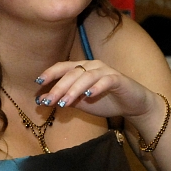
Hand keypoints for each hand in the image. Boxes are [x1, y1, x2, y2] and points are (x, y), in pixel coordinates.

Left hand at [35, 60, 157, 120]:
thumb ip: (64, 99)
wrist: (132, 105)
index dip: (50, 73)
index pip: (63, 67)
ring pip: (86, 76)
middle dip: (58, 87)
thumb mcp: (81, 102)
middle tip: (48, 101)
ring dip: (74, 89)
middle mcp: (92, 66)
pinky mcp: (118, 79)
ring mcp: (106, 70)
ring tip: (65, 102)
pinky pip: (106, 80)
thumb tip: (42, 100)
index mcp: (81, 68)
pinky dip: (97, 87)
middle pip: (72, 73)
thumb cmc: (105, 101)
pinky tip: (89, 95)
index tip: (38, 82)